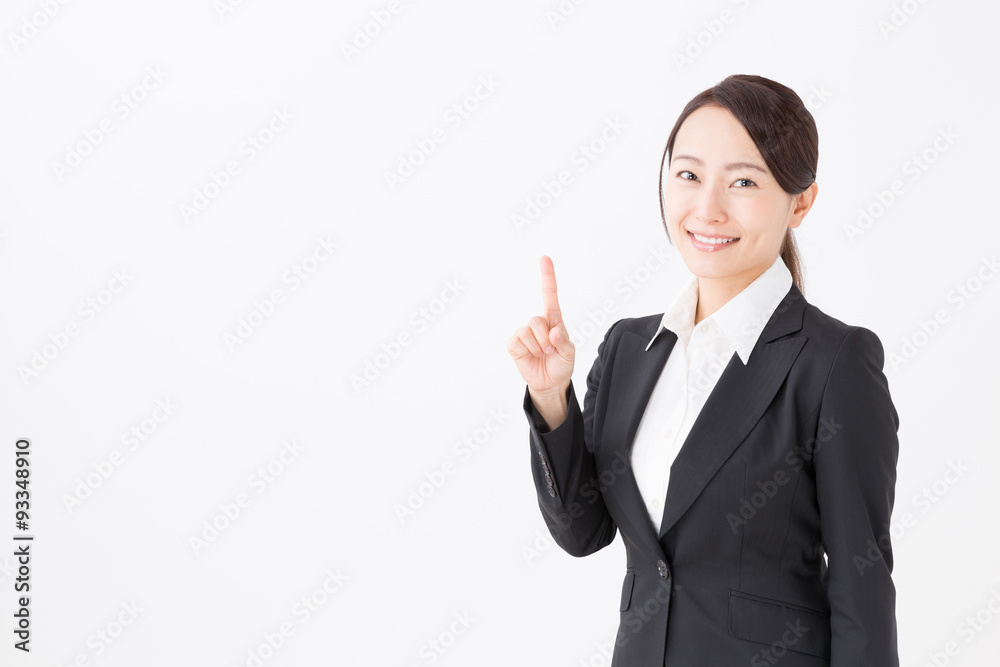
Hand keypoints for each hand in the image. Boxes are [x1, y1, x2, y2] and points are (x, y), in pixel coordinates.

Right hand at [507, 255, 575, 400]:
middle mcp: (538, 323)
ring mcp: (525, 333)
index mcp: (554, 320)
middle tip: (550, 350)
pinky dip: (527, 350)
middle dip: (546, 338)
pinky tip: (530, 356)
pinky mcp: (514, 344)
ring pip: (528, 331)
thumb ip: (563, 342)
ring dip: (538, 347)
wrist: (549, 383)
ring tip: (541, 354)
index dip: (547, 276)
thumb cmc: (561, 364)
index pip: (550, 295)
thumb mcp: (569, 354)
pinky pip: (518, 340)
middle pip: (537, 319)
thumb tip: (553, 331)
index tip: (545, 258)